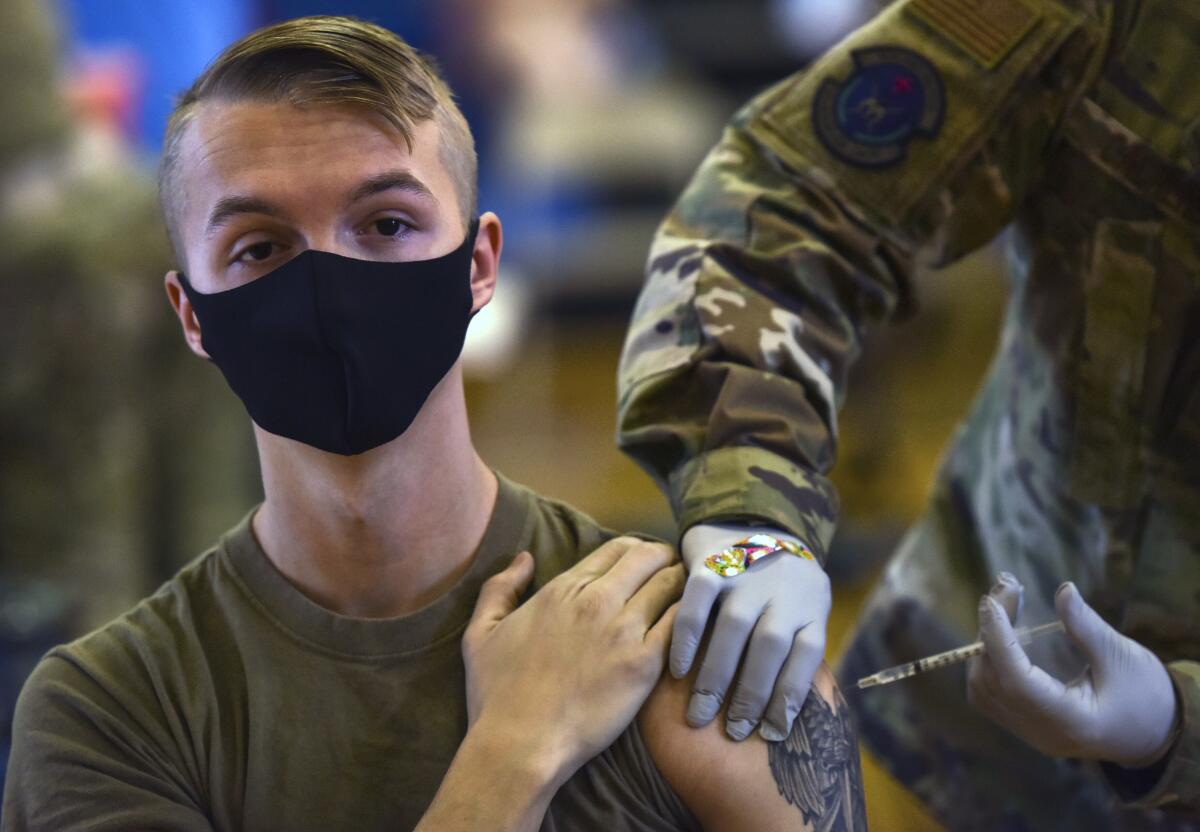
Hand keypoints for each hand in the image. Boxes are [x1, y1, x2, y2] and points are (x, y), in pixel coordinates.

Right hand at [462, 538, 683, 781]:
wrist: (520, 745)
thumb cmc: (496, 695)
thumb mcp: (479, 633)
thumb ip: (500, 589)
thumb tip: (525, 558)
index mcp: (561, 590)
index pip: (616, 549)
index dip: (636, 552)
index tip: (644, 564)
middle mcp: (595, 601)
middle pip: (648, 557)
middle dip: (665, 559)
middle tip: (673, 574)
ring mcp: (622, 630)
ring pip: (670, 584)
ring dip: (682, 585)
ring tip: (689, 599)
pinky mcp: (644, 663)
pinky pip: (680, 624)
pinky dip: (690, 618)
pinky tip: (692, 628)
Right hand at [674, 522, 830, 742]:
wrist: (754, 521)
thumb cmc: (782, 586)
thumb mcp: (805, 608)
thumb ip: (797, 647)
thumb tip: (782, 713)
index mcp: (811, 605)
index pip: (806, 656)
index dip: (790, 696)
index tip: (771, 732)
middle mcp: (782, 589)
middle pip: (769, 646)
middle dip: (750, 695)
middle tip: (731, 731)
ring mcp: (746, 574)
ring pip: (734, 628)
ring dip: (716, 676)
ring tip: (700, 713)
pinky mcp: (713, 563)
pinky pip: (697, 602)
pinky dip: (686, 637)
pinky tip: (677, 669)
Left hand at [967, 573, 1180, 767]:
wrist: (1157, 733)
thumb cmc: (1146, 696)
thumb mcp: (1122, 657)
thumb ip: (1087, 627)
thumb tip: (1063, 589)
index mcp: (1072, 722)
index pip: (1018, 682)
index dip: (999, 641)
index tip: (991, 602)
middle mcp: (1043, 734)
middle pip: (995, 681)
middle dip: (991, 631)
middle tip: (1004, 587)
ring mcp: (1031, 733)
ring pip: (984, 689)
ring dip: (986, 643)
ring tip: (1003, 604)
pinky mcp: (1026, 725)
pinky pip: (990, 695)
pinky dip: (989, 660)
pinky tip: (1001, 630)